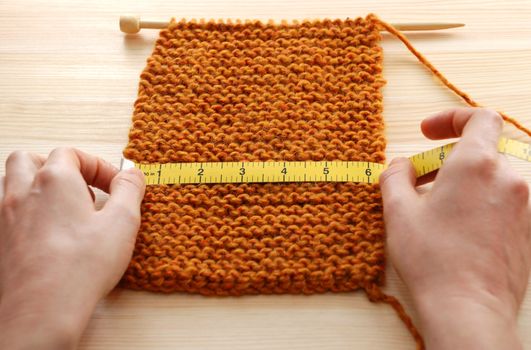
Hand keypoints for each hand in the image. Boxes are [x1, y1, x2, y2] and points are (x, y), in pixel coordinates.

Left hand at [0, 148, 144, 348]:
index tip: (116, 186)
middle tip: (81, 187)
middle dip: (57, 166)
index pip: (73, 154)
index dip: (99, 166)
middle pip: (31, 160)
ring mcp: (7, 217)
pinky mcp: (2, 240)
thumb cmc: (81, 266)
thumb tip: (132, 174)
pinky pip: (8, 211)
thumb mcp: (123, 221)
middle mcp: (23, 192)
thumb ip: (130, 189)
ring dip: (38, 184)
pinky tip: (49, 231)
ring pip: (13, 182)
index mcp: (54, 180)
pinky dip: (28, 210)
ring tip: (65, 206)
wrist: (42, 309)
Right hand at [380, 108, 529, 349]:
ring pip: (492, 177)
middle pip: (482, 151)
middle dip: (448, 159)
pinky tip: (457, 229)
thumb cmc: (432, 259)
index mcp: (476, 164)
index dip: (451, 118)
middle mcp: (509, 178)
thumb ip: (396, 176)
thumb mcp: (398, 212)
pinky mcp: (529, 229)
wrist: (468, 310)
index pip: (480, 117)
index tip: (428, 133)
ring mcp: (525, 205)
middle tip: (421, 180)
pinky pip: (504, 201)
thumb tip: (401, 165)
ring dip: (464, 183)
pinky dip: (480, 202)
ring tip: (436, 209)